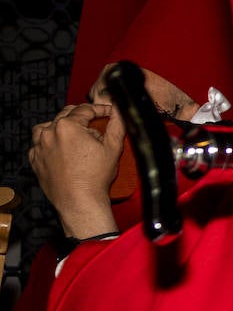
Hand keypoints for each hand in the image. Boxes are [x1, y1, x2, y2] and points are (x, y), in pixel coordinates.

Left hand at [29, 103, 121, 238]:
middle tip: (95, 124)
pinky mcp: (35, 159)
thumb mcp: (113, 148)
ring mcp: (39, 146)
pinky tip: (62, 148)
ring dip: (61, 126)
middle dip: (82, 117)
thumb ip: (117, 124)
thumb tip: (119, 109)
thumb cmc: (95, 178)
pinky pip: (40, 143)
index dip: (100, 109)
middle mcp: (49, 133)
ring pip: (49, 126)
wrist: (79, 202)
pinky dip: (50, 142)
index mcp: (68, 126)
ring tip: (75, 135)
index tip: (108, 113)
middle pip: (66, 115)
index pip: (85, 109)